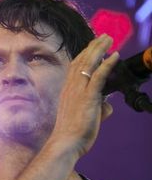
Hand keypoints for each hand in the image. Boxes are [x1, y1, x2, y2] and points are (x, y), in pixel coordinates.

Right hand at [50, 34, 119, 157]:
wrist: (65, 143)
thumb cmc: (72, 135)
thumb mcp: (85, 117)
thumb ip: (97, 108)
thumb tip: (107, 105)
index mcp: (68, 91)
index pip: (75, 67)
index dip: (84, 55)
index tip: (92, 46)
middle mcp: (71, 87)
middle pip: (81, 61)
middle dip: (93, 47)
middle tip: (102, 36)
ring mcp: (78, 91)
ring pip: (89, 64)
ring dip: (99, 49)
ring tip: (108, 38)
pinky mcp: (88, 97)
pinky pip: (98, 76)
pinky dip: (107, 64)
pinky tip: (114, 55)